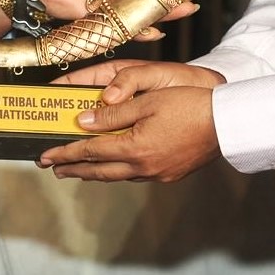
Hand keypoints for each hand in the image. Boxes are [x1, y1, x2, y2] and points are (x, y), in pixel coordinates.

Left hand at [36, 61, 224, 181]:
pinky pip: (135, 174)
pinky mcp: (170, 174)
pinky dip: (117, 170)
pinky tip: (114, 165)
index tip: (47, 156)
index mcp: (135, 148)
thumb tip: (84, 121)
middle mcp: (144, 167)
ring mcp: (158, 174)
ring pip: (117, 175)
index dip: (66, 152)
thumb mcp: (147, 100)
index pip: (91, 151)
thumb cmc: (189, 104)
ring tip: (78, 169)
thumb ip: (113, 112)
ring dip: (95, 171)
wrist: (227, 121)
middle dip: (74, 168)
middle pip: (100, 171)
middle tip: (53, 168)